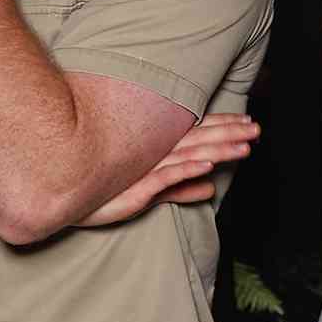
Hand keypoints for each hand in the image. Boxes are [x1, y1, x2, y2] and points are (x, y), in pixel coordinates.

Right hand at [79, 113, 260, 227]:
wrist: (65, 201)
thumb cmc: (102, 194)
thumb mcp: (150, 193)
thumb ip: (180, 189)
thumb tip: (210, 188)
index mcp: (156, 151)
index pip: (195, 133)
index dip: (222, 126)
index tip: (246, 121)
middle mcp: (153, 154)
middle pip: (198, 139)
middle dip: (230, 133)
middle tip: (257, 128)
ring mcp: (145, 169)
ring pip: (188, 155)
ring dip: (218, 150)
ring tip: (244, 146)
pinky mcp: (135, 187)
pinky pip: (165, 176)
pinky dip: (187, 170)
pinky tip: (208, 167)